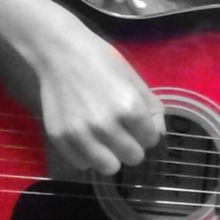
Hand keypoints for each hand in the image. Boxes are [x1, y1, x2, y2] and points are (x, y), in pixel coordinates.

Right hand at [25, 12, 164, 174]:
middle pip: (133, 157)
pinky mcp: (60, 138)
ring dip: (111, 156)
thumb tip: (159, 135)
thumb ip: (151, 108)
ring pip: (109, 168)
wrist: (60, 52)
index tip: (136, 123)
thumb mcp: (133, 79)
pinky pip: (82, 164)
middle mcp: (106, 125)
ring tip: (104, 140)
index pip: (151, 140)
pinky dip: (86, 155)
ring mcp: (81, 134)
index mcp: (130, 107)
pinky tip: (85, 137)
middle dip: (131, 146)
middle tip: (121, 131)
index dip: (146, 131)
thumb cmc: (101, 61)